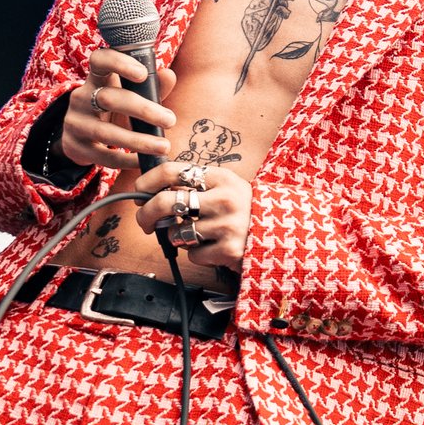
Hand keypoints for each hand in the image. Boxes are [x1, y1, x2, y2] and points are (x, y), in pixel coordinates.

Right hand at [59, 50, 177, 172]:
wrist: (81, 138)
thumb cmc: (115, 110)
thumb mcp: (130, 96)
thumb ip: (151, 87)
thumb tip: (169, 75)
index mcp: (96, 78)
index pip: (100, 60)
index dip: (118, 63)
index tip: (142, 74)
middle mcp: (81, 97)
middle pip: (108, 98)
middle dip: (142, 109)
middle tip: (170, 120)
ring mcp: (75, 122)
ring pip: (105, 132)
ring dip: (138, 140)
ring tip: (164, 146)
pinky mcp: (74, 146)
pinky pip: (102, 156)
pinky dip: (125, 160)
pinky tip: (143, 162)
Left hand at [131, 159, 251, 272]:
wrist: (283, 237)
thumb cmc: (248, 212)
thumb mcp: (228, 188)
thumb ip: (197, 186)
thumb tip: (153, 191)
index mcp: (221, 178)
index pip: (172, 171)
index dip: (148, 181)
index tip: (140, 191)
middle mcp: (224, 198)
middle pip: (166, 202)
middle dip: (146, 214)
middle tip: (146, 222)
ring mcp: (227, 225)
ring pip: (177, 232)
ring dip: (178, 237)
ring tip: (195, 235)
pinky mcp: (229, 250)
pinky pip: (193, 254)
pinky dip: (198, 254)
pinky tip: (214, 248)